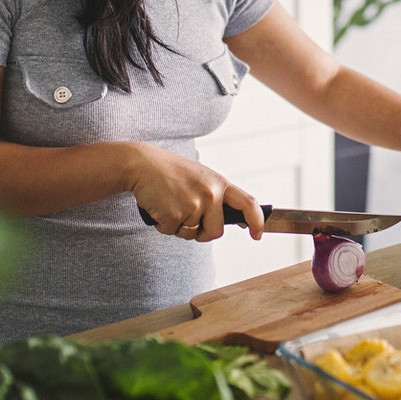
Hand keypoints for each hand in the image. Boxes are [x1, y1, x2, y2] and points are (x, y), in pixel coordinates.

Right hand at [128, 145, 264, 240]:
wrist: (143, 164)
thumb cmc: (171, 172)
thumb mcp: (201, 178)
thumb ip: (216, 196)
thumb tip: (234, 219)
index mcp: (220, 183)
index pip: (248, 204)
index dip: (257, 221)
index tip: (257, 234)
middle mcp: (211, 194)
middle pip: (215, 232)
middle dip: (202, 232)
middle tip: (186, 216)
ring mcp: (194, 204)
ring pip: (191, 234)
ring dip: (179, 227)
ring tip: (170, 204)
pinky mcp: (175, 214)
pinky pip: (172, 232)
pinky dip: (164, 225)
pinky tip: (160, 207)